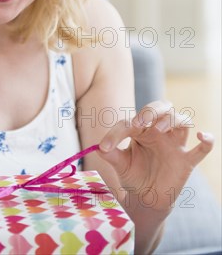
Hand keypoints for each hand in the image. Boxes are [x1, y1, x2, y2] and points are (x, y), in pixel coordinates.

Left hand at [96, 100, 213, 214]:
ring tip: (159, 130)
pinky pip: (202, 149)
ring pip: (181, 120)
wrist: (147, 198)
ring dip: (172, 120)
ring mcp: (174, 144)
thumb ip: (111, 155)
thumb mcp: (120, 165)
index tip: (106, 147)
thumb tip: (99, 147)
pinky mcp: (186, 160)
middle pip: (162, 107)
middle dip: (152, 110)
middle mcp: (158, 131)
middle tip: (141, 122)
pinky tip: (202, 137)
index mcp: (140, 129)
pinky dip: (207, 140)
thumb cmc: (133, 175)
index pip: (130, 121)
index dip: (118, 132)